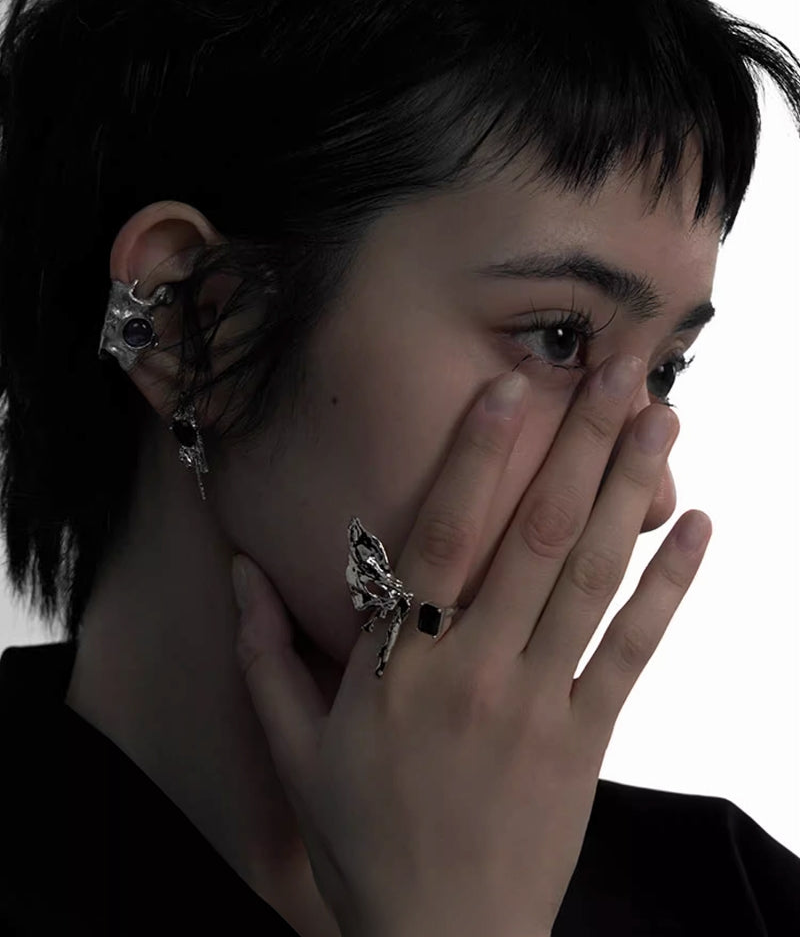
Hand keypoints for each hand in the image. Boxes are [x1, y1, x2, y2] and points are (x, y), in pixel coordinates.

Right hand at [231, 353, 711, 936]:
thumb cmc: (363, 837)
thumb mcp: (296, 750)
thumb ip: (263, 654)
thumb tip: (238, 571)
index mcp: (399, 667)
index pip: (440, 540)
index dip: (476, 457)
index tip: (512, 387)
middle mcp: (475, 670)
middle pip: (535, 539)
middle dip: (579, 446)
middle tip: (618, 371)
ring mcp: (540, 703)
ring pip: (592, 579)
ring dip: (630, 493)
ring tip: (663, 422)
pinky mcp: (587, 739)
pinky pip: (633, 650)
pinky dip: (669, 587)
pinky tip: (698, 528)